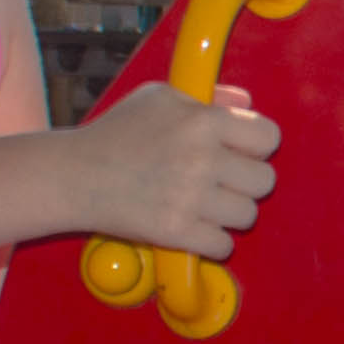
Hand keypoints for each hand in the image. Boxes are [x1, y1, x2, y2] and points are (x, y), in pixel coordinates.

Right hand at [69, 76, 280, 257]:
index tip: (240, 152)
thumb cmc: (117, 132)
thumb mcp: (160, 98)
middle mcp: (201, 158)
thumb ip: (208, 97)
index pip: (268, 137)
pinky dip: (211, 242)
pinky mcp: (175, 231)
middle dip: (246, 182)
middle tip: (221, 182)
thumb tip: (245, 101)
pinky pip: (222, 245)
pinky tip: (194, 228)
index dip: (257, 146)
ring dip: (229, 214)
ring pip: (247, 215)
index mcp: (202, 121)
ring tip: (205, 205)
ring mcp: (189, 197)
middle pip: (265, 180)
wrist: (74, 176)